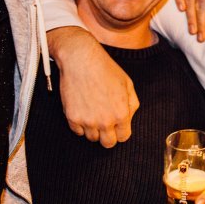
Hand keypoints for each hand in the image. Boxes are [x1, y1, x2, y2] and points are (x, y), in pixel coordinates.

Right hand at [47, 26, 138, 146]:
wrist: (81, 59)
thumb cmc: (105, 69)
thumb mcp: (127, 84)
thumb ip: (132, 105)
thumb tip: (128, 118)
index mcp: (121, 114)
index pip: (123, 137)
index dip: (121, 131)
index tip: (117, 126)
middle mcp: (105, 121)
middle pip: (108, 143)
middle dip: (108, 136)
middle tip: (105, 123)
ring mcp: (87, 121)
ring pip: (92, 138)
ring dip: (93, 129)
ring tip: (93, 112)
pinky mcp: (72, 117)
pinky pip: (77, 131)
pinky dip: (80, 125)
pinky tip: (83, 110)